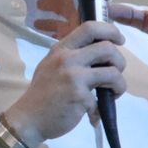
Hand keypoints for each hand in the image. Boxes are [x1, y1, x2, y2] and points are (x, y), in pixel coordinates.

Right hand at [5, 18, 126, 147]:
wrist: (28, 119)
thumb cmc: (43, 94)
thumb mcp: (52, 66)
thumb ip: (72, 56)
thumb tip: (101, 53)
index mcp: (61, 49)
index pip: (90, 27)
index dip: (110, 31)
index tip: (119, 41)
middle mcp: (67, 59)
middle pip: (108, 48)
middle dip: (119, 62)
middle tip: (115, 74)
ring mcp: (74, 77)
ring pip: (114, 72)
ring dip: (119, 85)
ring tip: (111, 94)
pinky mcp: (80, 96)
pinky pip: (104, 99)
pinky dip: (102, 109)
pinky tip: (92, 114)